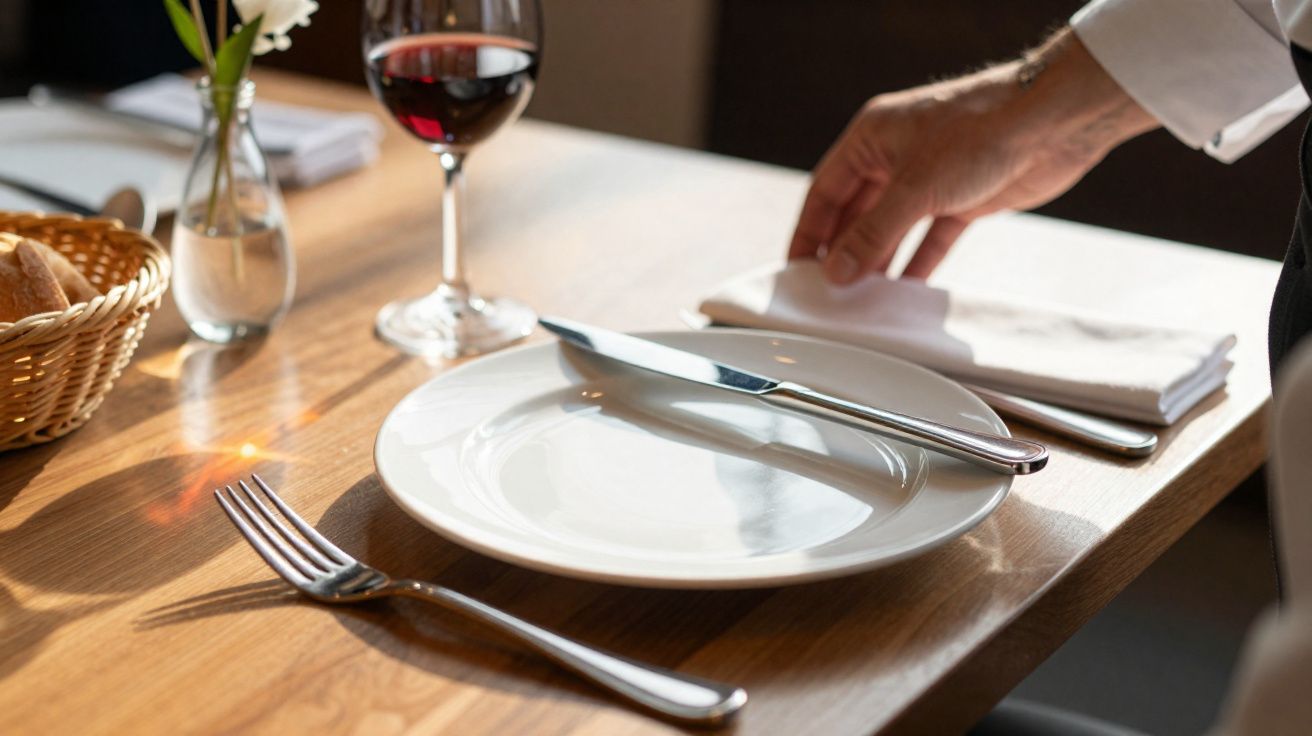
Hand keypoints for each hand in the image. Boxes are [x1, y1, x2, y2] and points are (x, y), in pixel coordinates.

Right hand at [789, 30, 1158, 283]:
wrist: (1054, 123)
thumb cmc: (981, 132)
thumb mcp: (915, 188)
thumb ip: (873, 234)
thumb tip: (837, 271)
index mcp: (872, 137)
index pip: (825, 192)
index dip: (809, 232)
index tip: (797, 270)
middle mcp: (896, 156)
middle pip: (856, 213)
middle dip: (843, 252)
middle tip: (828, 292)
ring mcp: (930, 178)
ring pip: (892, 228)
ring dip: (878, 261)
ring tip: (862, 299)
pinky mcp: (962, 198)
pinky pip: (930, 237)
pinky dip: (918, 262)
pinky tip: (905, 290)